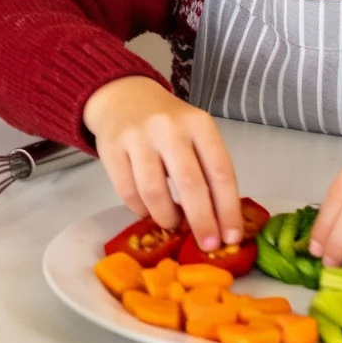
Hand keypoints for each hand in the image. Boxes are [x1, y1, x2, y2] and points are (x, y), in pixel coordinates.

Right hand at [80, 76, 245, 249]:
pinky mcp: (110, 148)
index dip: (228, 209)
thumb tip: (219, 223)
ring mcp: (137, 137)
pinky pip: (127, 192)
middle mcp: (169, 127)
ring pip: (155, 192)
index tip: (231, 237)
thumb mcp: (196, 134)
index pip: (220, 171)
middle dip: (202, 222)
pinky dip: (140, 210)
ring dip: (167, 218)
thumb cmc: (169, 124)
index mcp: (199, 124)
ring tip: (173, 223)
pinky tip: (148, 210)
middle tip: (207, 245)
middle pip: (190, 184)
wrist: (123, 96)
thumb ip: (207, 169)